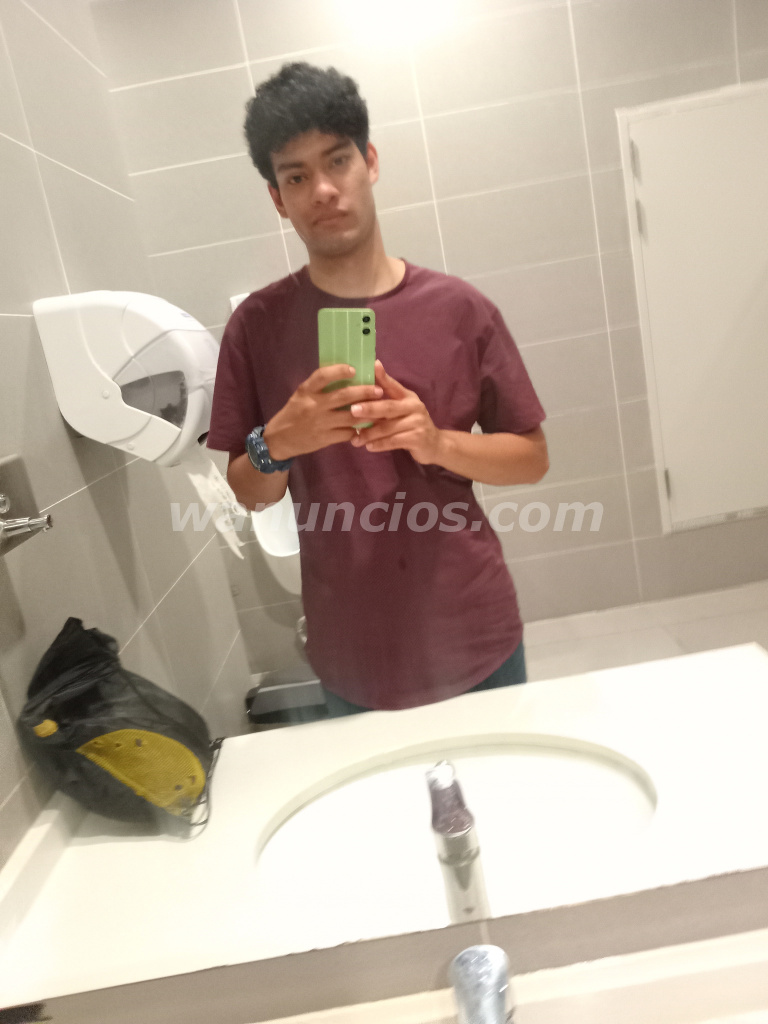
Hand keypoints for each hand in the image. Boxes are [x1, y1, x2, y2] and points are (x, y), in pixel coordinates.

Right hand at [263, 364, 382, 460]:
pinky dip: (358, 429)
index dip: (339, 371)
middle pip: (343, 396)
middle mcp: (313, 405)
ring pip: (349, 416)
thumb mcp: (302, 395)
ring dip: (367, 412)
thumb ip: (319, 387)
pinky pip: (347, 433)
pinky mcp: (324, 438)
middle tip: (379, 390)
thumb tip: (345, 376)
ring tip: (379, 408)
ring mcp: (320, 423)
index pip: (322, 376)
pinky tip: (367, 426)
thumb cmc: (294, 413)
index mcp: (306, 391)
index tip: (354, 369)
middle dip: (364, 392)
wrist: (280, 439)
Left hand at [350, 361, 442, 464]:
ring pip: (388, 427)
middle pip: (388, 407)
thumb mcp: (402, 407)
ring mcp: (418, 423)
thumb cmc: (412, 424)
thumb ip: (387, 396)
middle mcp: (414, 407)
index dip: (382, 376)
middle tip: (352, 410)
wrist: (435, 444)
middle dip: (369, 408)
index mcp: (408, 397)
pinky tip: (369, 447)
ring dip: (370, 433)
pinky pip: (394, 441)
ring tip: (355, 438)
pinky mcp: (418, 438)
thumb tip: (373, 370)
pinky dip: (380, 444)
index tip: (371, 367)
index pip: (393, 385)